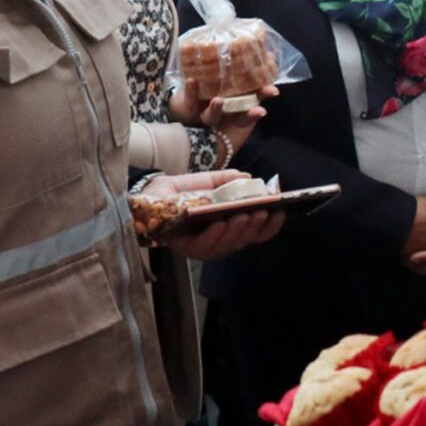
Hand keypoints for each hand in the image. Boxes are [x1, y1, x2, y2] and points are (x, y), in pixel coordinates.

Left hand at [135, 169, 289, 260]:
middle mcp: (216, 241)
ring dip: (237, 231)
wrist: (143, 197)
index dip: (269, 226)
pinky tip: (220, 223)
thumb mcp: (205, 183)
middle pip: (242, 241)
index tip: (281, 212)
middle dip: (254, 227)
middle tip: (262, 212)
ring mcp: (201, 247)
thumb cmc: (176, 193)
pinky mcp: (183, 247)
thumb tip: (247, 178)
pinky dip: (213, 235)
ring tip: (244, 215)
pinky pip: (202, 246)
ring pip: (225, 245)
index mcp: (226, 228)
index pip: (253, 232)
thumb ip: (225, 181)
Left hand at [169, 76, 272, 155]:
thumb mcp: (234, 80)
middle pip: (238, 119)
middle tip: (258, 111)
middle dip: (248, 115)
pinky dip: (191, 91)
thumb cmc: (214, 87)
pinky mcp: (190, 108)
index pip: (252, 112)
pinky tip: (192, 80)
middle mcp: (224, 115)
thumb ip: (253, 71)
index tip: (271, 100)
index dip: (260, 110)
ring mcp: (206, 114)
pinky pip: (190, 101)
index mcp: (237, 110)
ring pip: (212, 117)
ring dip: (216, 109)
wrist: (186, 101)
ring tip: (219, 100)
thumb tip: (272, 55)